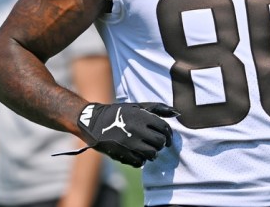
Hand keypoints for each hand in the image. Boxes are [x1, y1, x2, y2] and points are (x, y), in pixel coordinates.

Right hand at [54, 102, 178, 167]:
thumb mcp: (136, 107)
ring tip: (147, 150)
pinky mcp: (122, 154)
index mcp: (142, 116)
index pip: (164, 128)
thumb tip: (177, 113)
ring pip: (152, 154)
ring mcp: (130, 143)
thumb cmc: (118, 113)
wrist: (92, 122)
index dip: (169, 135)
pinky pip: (140, 162)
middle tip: (156, 144)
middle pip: (160, 142)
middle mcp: (137, 129)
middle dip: (160, 145)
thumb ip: (157, 109)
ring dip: (152, 154)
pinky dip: (141, 160)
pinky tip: (136, 154)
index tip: (168, 139)